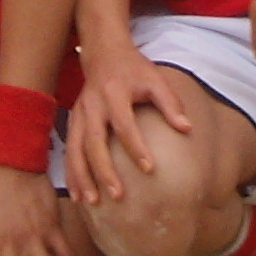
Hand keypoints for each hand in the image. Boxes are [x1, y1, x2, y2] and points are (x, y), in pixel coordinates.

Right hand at [66, 40, 193, 203]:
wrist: (104, 53)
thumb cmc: (134, 69)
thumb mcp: (155, 79)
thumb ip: (171, 103)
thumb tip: (187, 129)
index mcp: (114, 93)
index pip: (124, 124)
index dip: (136, 147)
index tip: (150, 169)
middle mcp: (93, 105)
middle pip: (95, 142)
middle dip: (104, 170)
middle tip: (117, 195)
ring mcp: (79, 113)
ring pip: (76, 149)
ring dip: (82, 177)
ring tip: (92, 201)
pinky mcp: (72, 120)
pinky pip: (68, 150)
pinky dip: (71, 173)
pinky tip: (77, 195)